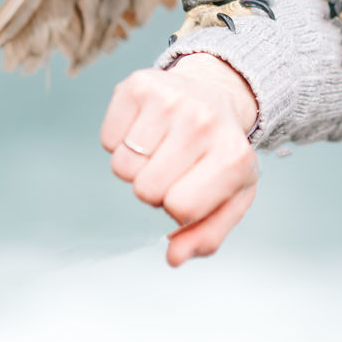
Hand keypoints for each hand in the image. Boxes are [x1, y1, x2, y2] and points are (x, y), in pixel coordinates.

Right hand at [100, 53, 259, 266]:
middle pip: (145, 190)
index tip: (190, 187)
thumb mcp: (230, 197)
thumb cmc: (218, 153)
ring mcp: (171, 99)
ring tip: (160, 147)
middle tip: (174, 166)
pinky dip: (119, 141)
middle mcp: (203, 122)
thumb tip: (173, 257)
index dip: (177, 207)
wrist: (214, 92)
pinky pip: (107, 139)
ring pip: (122, 167)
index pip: (180, 208)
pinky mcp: (139, 84)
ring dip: (136, 166)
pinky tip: (145, 128)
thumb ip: (207, 235)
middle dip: (155, 187)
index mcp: (233, 156)